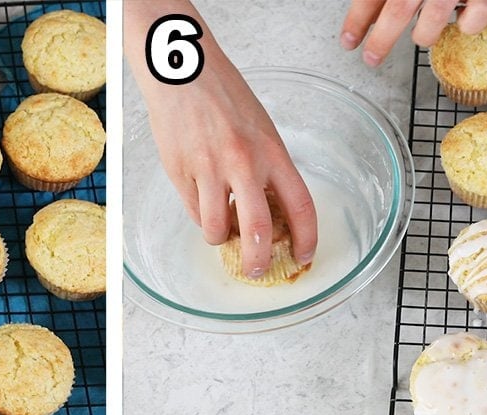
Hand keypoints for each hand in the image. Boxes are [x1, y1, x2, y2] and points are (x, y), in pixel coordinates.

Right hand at [142, 53, 317, 278]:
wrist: (183, 72)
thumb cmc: (224, 95)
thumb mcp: (260, 127)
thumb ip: (266, 167)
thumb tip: (268, 209)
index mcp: (271, 151)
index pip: (300, 205)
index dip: (306, 238)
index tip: (303, 254)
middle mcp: (243, 163)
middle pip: (258, 231)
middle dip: (259, 262)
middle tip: (256, 271)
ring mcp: (208, 170)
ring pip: (217, 230)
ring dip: (221, 239)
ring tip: (221, 231)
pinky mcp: (179, 172)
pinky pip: (193, 212)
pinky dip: (201, 217)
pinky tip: (203, 202)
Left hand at [341, 0, 486, 66]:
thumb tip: (368, 16)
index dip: (357, 19)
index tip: (348, 41)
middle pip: (399, 9)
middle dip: (382, 39)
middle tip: (372, 57)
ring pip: (433, 17)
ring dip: (423, 34)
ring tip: (420, 36)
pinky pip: (476, 15)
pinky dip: (467, 25)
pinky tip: (459, 23)